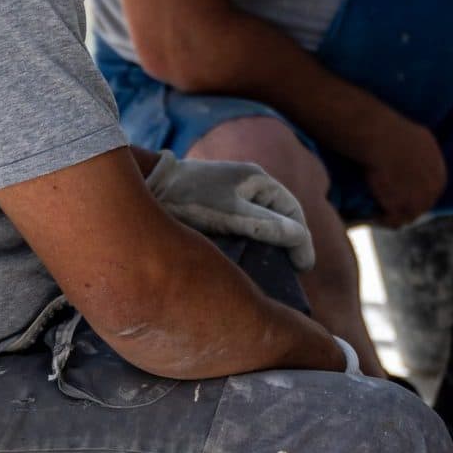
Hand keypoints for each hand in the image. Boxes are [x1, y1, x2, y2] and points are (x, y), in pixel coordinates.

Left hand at [143, 152, 315, 269]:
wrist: (148, 186)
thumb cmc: (191, 199)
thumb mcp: (233, 215)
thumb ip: (268, 227)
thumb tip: (300, 240)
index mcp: (257, 180)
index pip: (293, 211)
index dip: (302, 240)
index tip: (304, 268)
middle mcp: (247, 184)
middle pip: (277, 217)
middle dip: (286, 243)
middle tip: (292, 273)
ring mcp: (229, 193)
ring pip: (258, 222)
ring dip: (267, 245)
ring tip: (270, 271)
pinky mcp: (213, 205)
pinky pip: (239, 225)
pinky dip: (247, 242)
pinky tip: (243, 261)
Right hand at [358, 110, 447, 227]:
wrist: (383, 139)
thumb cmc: (397, 132)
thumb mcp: (422, 139)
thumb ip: (425, 153)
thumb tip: (419, 158)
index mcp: (440, 177)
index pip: (430, 193)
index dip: (415, 194)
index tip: (401, 194)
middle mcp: (432, 192)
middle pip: (420, 207)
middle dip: (406, 206)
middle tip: (389, 205)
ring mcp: (417, 202)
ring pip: (407, 217)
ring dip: (394, 216)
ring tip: (380, 215)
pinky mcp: (399, 209)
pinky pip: (392, 221)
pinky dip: (382, 220)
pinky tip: (373, 216)